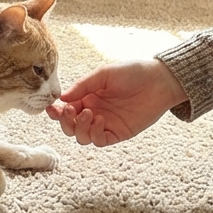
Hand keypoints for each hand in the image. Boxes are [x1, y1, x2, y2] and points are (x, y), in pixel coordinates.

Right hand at [45, 59, 187, 146]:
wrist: (159, 81)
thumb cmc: (132, 72)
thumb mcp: (103, 74)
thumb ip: (82, 86)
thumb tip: (61, 98)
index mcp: (88, 96)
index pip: (65, 108)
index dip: (56, 111)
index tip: (53, 107)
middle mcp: (93, 112)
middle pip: (70, 126)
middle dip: (65, 121)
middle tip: (71, 111)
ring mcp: (105, 124)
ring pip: (82, 136)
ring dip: (79, 128)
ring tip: (88, 114)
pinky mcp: (118, 133)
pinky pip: (99, 140)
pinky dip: (93, 133)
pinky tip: (99, 120)